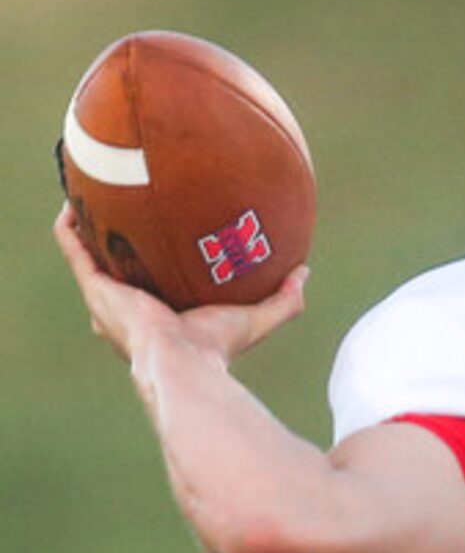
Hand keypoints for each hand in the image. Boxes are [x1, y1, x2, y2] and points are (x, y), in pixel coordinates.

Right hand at [54, 203, 306, 368]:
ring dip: (89, 223)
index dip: (153, 257)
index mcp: (155, 315)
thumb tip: (304, 272)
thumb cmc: (216, 346)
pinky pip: (72, 245)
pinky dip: (72, 223)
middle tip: (126, 204)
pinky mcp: (94, 286)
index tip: (166, 230)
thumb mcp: (256, 319)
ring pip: (88, 252)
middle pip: (115, 266)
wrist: (183, 361)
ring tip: (95, 192)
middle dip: (117, 237)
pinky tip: (77, 198)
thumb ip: (284, 300)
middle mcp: (123, 306)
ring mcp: (105, 296)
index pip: (150, 282)